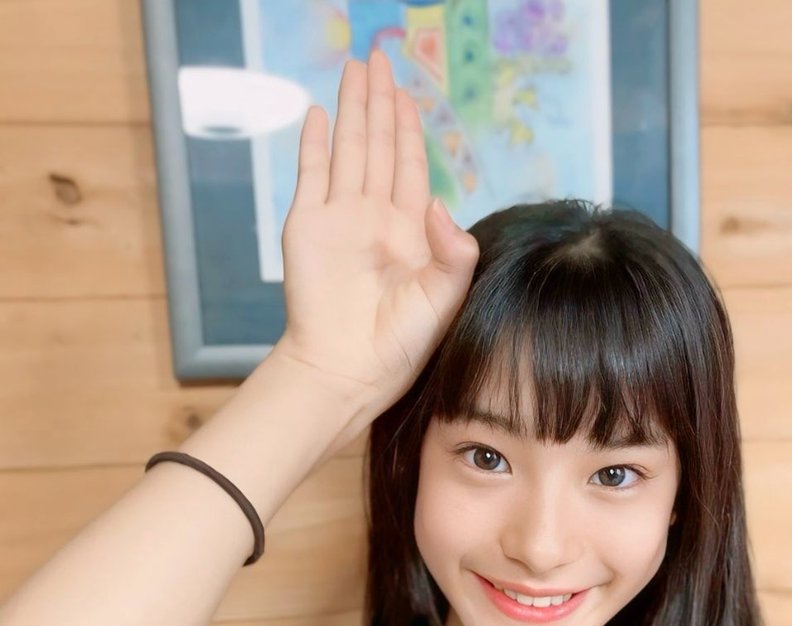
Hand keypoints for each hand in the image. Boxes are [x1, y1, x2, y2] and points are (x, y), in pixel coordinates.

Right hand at [277, 48, 479, 408]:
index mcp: (410, 234)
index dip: (409, 130)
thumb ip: (454, 254)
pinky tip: (316, 114)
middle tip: (379, 58)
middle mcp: (374, 219)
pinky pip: (312, 175)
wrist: (347, 370)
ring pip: (348, 149)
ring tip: (355, 69)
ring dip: (351, 110)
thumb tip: (438, 201)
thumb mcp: (444, 301)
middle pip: (378, 146)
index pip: (410, 168)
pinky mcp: (307, 227)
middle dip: (380, 103)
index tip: (408, 94)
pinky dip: (313, 143)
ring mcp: (339, 221)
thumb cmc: (399, 347)